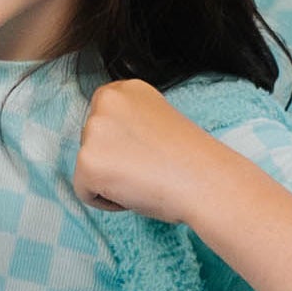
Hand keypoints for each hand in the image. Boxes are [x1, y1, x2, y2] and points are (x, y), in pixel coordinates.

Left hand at [72, 76, 213, 222]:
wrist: (207, 181)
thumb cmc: (191, 160)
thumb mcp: (156, 122)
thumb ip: (129, 123)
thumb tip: (112, 143)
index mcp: (125, 89)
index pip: (103, 122)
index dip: (123, 145)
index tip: (147, 151)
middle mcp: (105, 101)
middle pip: (91, 143)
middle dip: (115, 161)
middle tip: (148, 166)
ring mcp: (93, 130)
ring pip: (88, 167)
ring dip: (111, 180)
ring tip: (145, 177)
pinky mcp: (87, 162)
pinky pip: (84, 192)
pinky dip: (107, 201)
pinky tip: (136, 191)